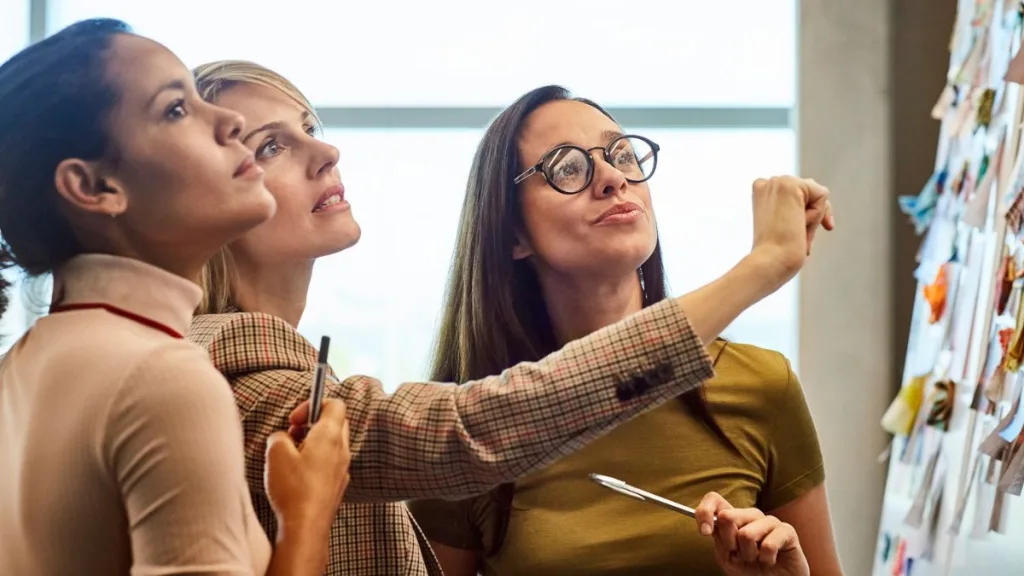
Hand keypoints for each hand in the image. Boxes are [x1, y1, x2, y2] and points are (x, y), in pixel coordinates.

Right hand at [264, 398, 350, 540]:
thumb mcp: (275, 453)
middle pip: (335, 423)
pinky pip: (330, 464)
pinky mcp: (337, 485)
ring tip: (291, 457)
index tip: (295, 418)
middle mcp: (342, 450)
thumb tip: (282, 438)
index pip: (335, 404)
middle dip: (312, 423)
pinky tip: (297, 476)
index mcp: (330, 435)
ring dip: (313, 444)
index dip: (313, 404)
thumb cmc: (293, 489)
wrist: (306, 527)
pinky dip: (315, 462)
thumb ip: (278, 436)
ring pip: (332, 444)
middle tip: (293, 434)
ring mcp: (342, 469)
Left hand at [695, 492, 809, 575]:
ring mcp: (770, 521)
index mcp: (734, 518)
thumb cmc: (751, 571)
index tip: (704, 532)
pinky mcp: (787, 531)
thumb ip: (719, 540)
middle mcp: (751, 515)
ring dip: (748, 555)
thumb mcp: (727, 558)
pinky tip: (771, 561)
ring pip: (746, 534)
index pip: (714, 499)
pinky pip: (769, 544)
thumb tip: (711, 524)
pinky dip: (766, 559)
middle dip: (728, 543)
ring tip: (757, 559)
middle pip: (727, 516)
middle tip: (739, 555)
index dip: (704, 512)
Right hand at [747, 175, 834, 289]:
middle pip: (810, 193)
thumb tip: (822, 192)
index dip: (806, 214)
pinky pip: (822, 195)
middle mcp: (767, 182)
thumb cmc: (777, 252)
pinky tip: (797, 224)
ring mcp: (778, 181)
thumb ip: (796, 205)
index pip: (798, 195)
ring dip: (812, 218)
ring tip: (794, 232)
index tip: (798, 234)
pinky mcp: (790, 184)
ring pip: (816, 195)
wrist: (770, 261)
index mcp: (761, 191)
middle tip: (796, 237)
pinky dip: (817, 215)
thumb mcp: (784, 224)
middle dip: (811, 217)